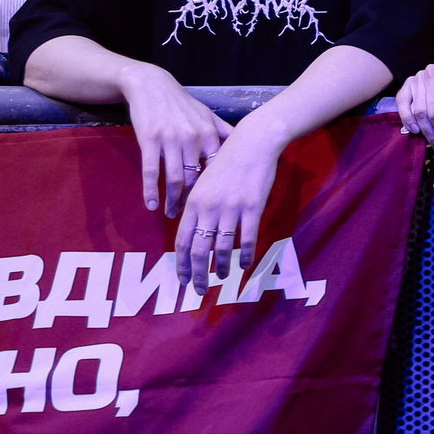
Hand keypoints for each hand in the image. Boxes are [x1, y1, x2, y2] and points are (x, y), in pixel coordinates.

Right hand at [122, 63, 230, 217]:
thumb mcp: (207, 115)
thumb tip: (242, 146)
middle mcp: (192, 138)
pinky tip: (151, 205)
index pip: (217, 168)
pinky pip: (152, 171)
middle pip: (196, 179)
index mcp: (208, 134)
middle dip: (193, 201)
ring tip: (171, 214)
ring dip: (173, 200)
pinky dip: (151, 190)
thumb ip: (223, 132)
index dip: (216, 189)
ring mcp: (170, 140)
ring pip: (175, 178)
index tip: (216, 205)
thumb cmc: (181, 104)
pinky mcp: (150, 140)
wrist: (152, 86)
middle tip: (191, 218)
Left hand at [176, 122, 283, 289]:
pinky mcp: (252, 207)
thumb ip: (197, 206)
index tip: (182, 279)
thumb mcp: (204, 182)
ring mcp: (231, 208)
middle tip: (199, 290)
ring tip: (221, 277)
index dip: (181, 263)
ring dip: (221, 267)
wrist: (252, 143)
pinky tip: (244, 265)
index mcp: (194, 202)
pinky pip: (247, 238)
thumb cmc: (228, 161)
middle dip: (197, 274)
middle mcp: (209, 207)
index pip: (182, 240)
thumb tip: (192, 230)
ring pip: (222, 247)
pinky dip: (245, 255)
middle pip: (199, 249)